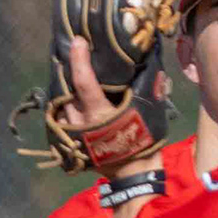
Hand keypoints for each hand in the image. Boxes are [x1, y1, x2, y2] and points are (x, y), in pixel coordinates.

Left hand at [53, 35, 161, 176]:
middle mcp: (80, 121)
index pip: (84, 82)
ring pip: (60, 104)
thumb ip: (151, 92)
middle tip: (71, 54)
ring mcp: (72, 132)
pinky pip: (61, 118)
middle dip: (66, 71)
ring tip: (69, 76)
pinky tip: (70, 100)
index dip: (80, 60)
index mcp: (99, 114)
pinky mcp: (69, 141)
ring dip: (64, 90)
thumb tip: (157, 68)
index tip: (79, 41)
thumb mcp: (151, 116)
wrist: (134, 176)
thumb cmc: (143, 144)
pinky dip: (64, 107)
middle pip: (65, 89)